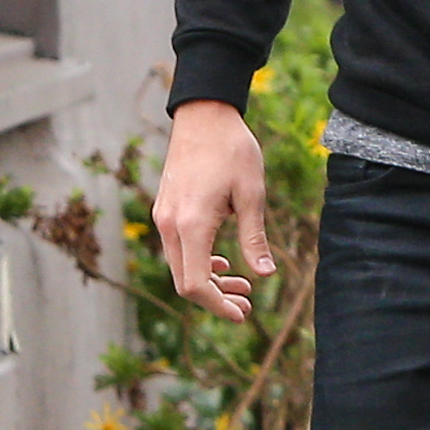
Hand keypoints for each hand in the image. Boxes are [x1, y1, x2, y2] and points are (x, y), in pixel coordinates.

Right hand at [153, 101, 274, 322]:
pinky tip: (222, 263)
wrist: (204, 115)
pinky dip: (198, 261)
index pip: (195, 284)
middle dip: (215, 298)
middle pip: (184, 281)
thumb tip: (266, 275)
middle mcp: (170, 224)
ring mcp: (164, 216)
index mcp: (191, 224)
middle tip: (247, 305)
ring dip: (209, 280)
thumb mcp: (252, 195)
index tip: (242, 314)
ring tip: (242, 284)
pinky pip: (177, 248)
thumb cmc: (233, 151)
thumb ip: (254, 238)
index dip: (217, 305)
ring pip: (180, 266)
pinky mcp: (166, 209)